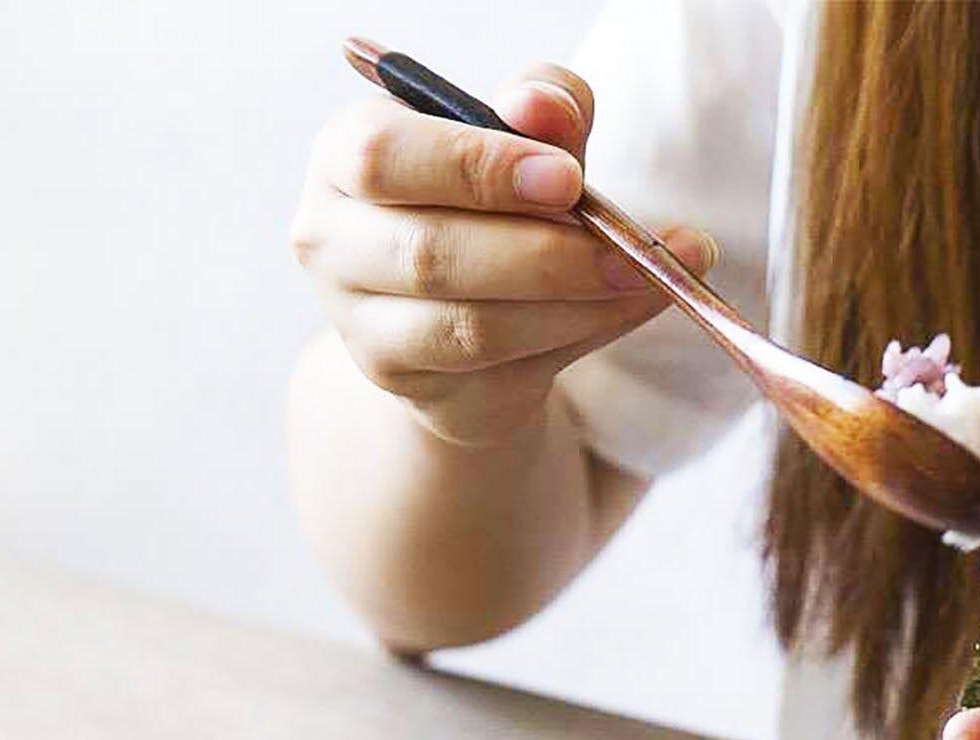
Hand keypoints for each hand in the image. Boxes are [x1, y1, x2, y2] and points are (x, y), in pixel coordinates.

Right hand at [290, 66, 715, 447]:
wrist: (458, 306)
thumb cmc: (485, 199)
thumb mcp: (518, 135)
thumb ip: (541, 109)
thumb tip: (546, 112)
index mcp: (342, 158)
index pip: (384, 157)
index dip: (477, 167)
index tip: (567, 179)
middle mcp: (333, 246)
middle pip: (431, 255)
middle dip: (543, 252)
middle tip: (627, 247)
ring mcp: (364, 329)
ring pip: (471, 327)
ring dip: (572, 303)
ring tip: (645, 276)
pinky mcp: (411, 389)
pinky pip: (503, 369)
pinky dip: (578, 335)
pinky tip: (629, 306)